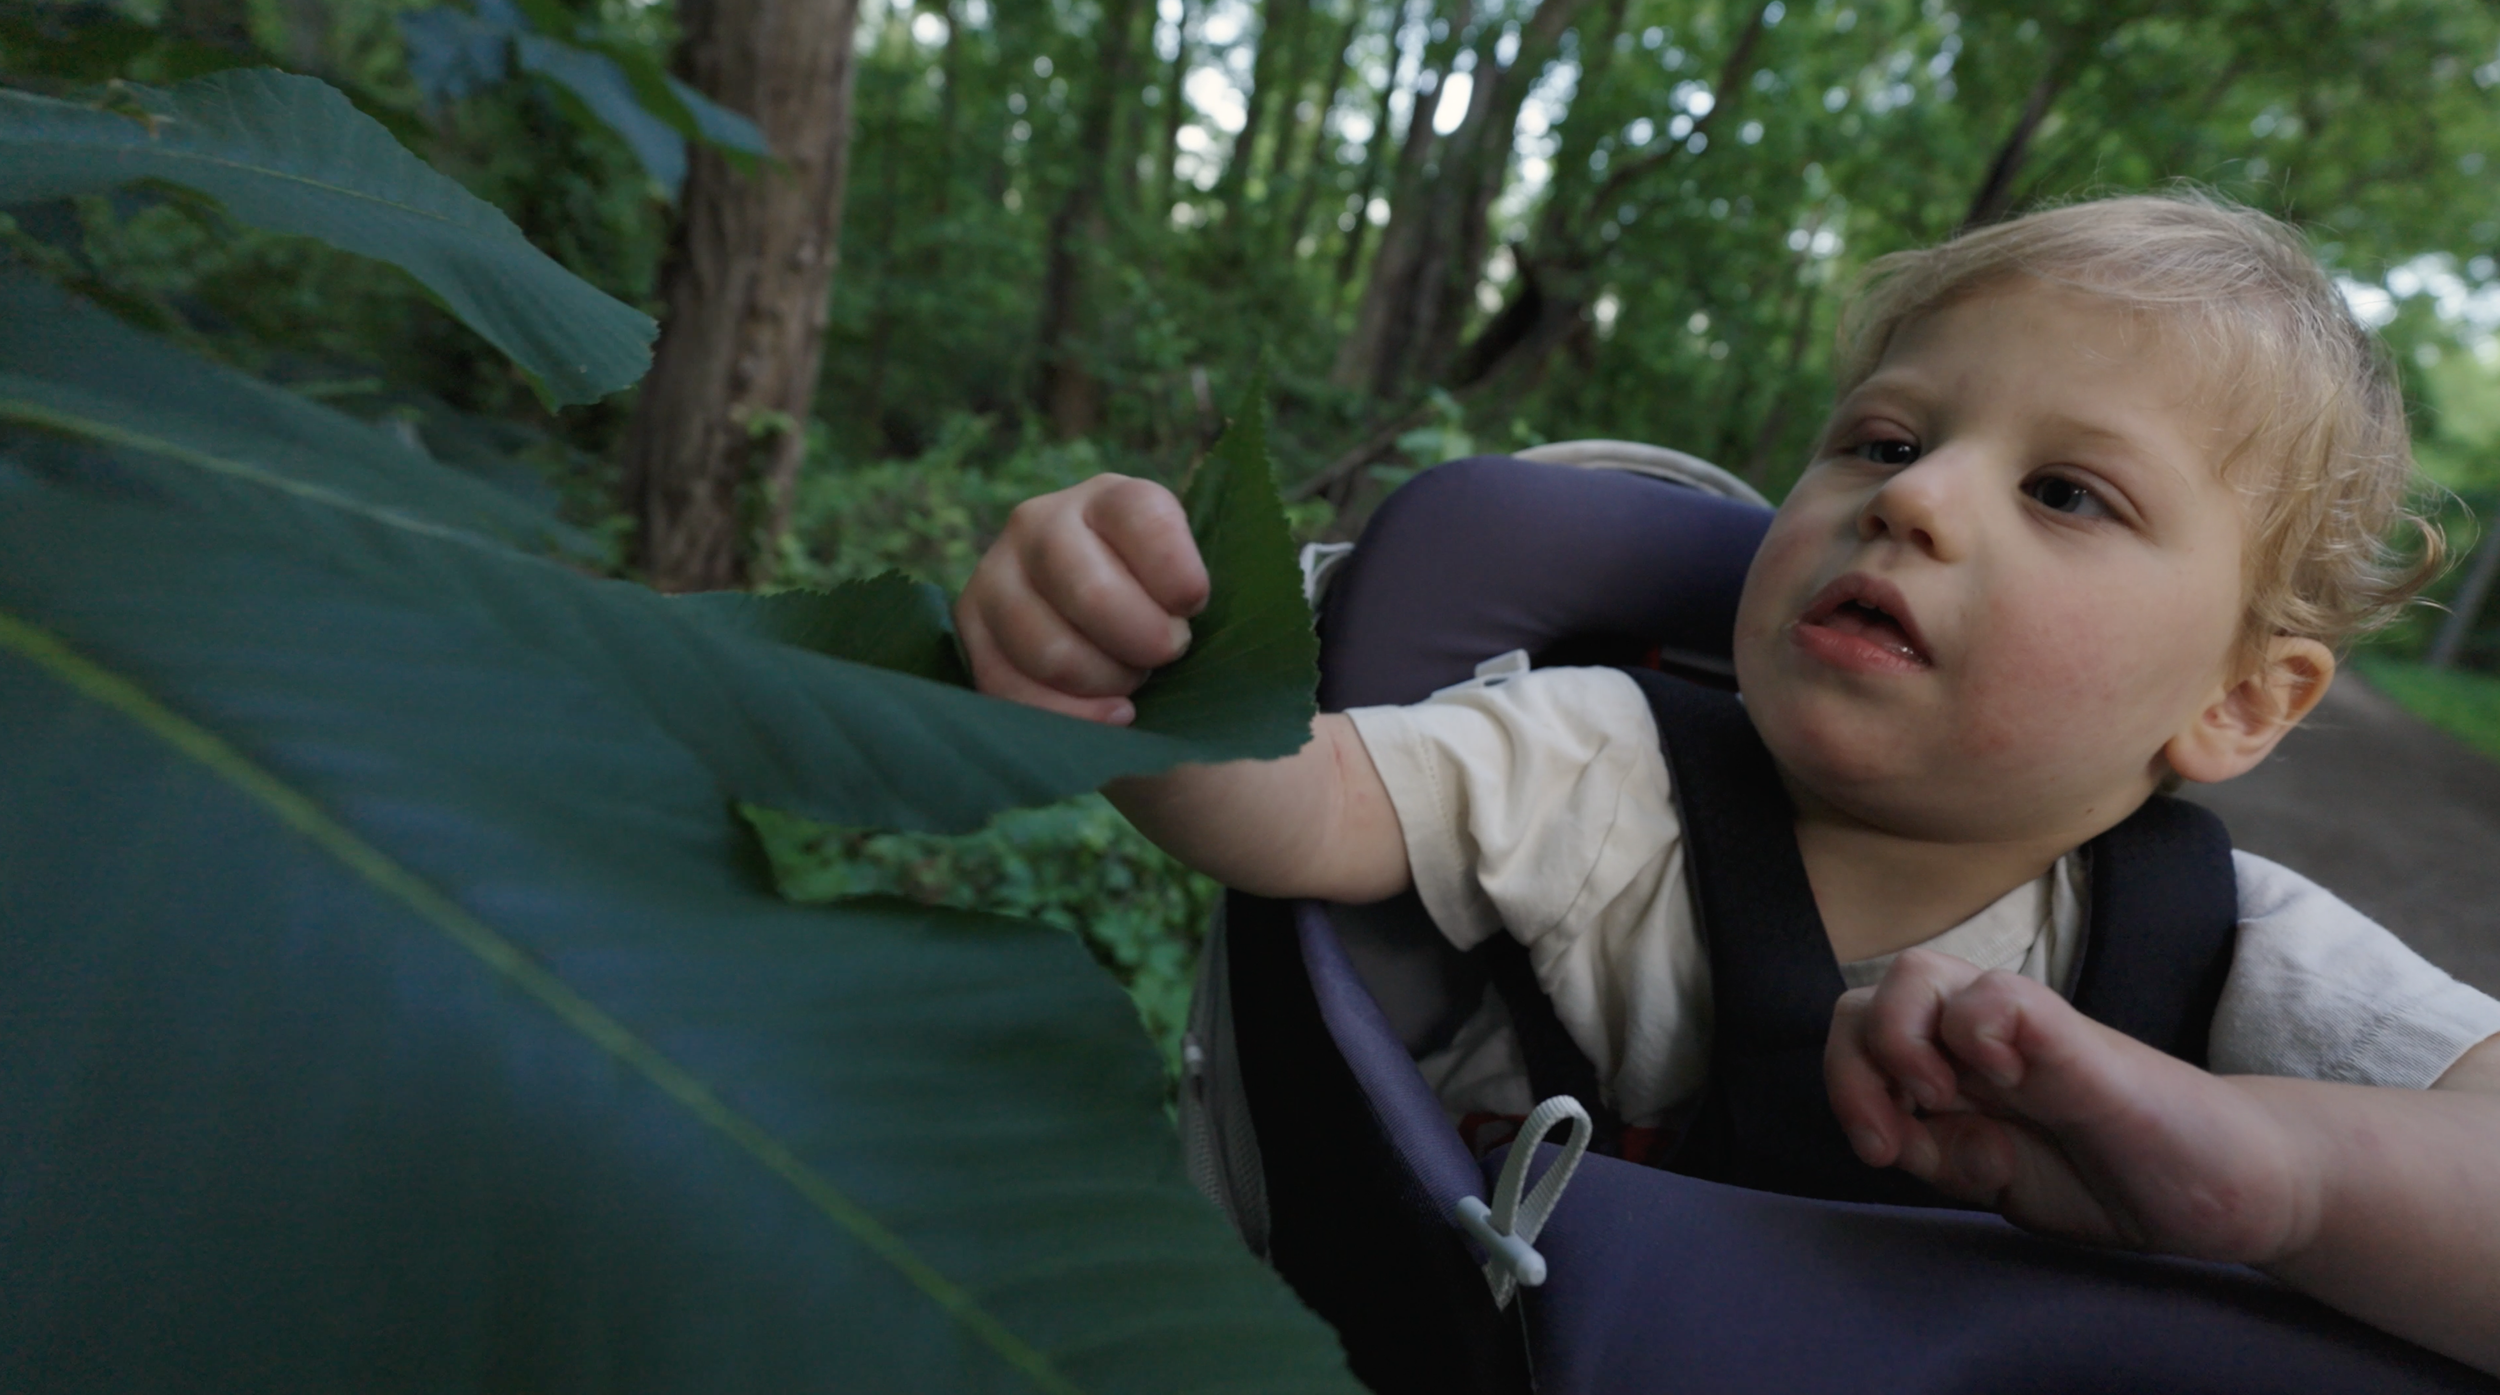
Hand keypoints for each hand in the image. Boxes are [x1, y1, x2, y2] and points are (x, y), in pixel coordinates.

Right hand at [956, 474, 1209, 724]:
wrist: (1111, 635)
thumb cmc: (1166, 607)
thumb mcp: (1193, 585)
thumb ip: (1194, 594)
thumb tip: (1181, 629)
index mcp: (1110, 499)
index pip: (1143, 518)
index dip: (1177, 574)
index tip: (1195, 607)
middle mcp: (1041, 521)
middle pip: (1090, 592)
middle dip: (1143, 641)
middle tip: (1166, 654)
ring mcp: (996, 573)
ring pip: (1051, 650)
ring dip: (1107, 682)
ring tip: (1131, 678)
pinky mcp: (969, 627)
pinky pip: (1012, 689)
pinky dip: (1072, 716)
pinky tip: (1110, 713)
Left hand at [1824, 948, 2321, 1263]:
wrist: (2226, 1188)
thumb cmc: (2112, 1178)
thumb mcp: (2002, 1184)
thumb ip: (1944, 1157)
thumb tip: (1890, 1132)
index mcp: (1953, 1072)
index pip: (1856, 1037)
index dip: (1845, 1085)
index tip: (1881, 1151)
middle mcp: (1979, 1038)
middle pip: (1867, 996)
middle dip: (1853, 1063)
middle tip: (1898, 1133)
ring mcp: (2027, 1032)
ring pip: (1918, 974)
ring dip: (1901, 1037)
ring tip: (1945, 1098)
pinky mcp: (2077, 1039)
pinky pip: (2002, 997)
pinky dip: (1977, 1031)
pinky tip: (2005, 1079)